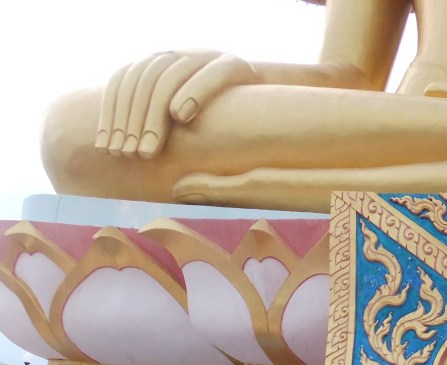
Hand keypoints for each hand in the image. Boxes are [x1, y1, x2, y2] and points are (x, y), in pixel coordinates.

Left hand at [96, 50, 257, 158]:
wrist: (266, 102)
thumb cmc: (220, 122)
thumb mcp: (182, 121)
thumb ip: (154, 125)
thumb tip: (117, 150)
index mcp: (158, 64)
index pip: (122, 80)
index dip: (112, 113)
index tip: (107, 148)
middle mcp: (176, 55)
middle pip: (142, 81)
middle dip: (131, 122)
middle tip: (130, 155)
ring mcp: (204, 55)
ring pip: (168, 78)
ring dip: (153, 117)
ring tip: (149, 150)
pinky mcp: (231, 64)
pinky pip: (209, 74)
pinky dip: (192, 93)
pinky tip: (180, 118)